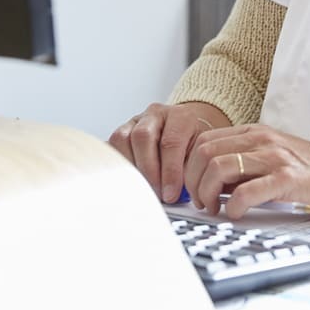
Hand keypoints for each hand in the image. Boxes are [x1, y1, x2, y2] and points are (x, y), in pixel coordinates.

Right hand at [108, 102, 227, 203]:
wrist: (185, 133)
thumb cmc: (192, 147)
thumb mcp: (198, 156)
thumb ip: (189, 171)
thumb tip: (174, 195)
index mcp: (180, 116)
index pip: (171, 142)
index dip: (169, 171)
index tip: (170, 194)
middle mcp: (156, 113)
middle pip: (143, 137)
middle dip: (149, 171)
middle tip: (156, 194)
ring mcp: (136, 120)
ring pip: (123, 139)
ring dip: (132, 168)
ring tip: (143, 188)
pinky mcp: (121, 130)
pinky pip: (111, 145)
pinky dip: (118, 165)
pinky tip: (129, 180)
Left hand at [184, 123, 309, 220]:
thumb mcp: (272, 158)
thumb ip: (243, 166)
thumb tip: (209, 184)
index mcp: (254, 132)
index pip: (203, 140)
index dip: (188, 166)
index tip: (190, 187)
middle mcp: (261, 139)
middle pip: (204, 152)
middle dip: (192, 180)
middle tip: (199, 202)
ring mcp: (275, 157)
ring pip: (219, 167)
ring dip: (207, 193)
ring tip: (212, 209)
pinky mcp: (289, 179)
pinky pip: (247, 192)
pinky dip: (232, 207)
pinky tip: (235, 214)